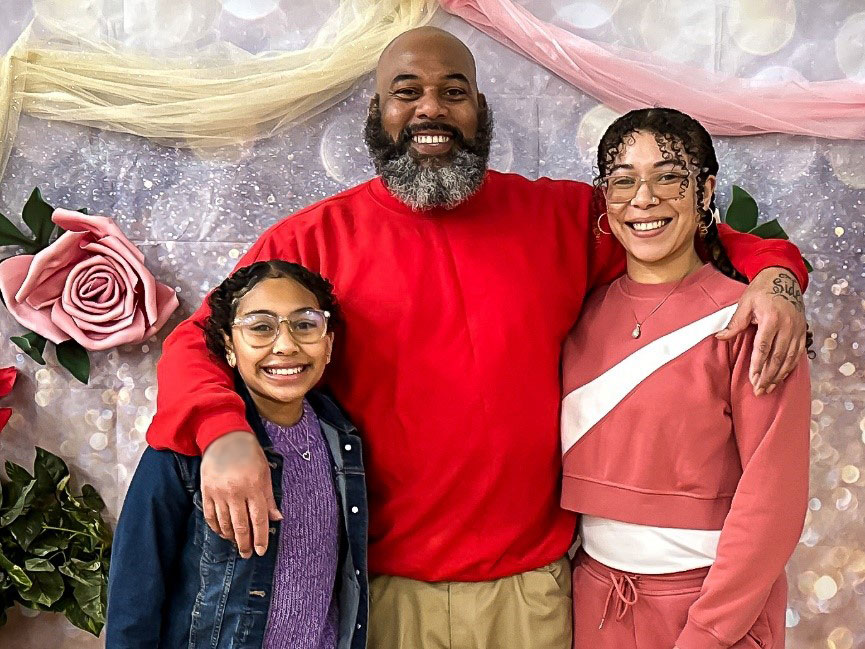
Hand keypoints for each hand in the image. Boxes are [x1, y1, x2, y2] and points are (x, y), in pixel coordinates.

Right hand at [200, 431, 281, 558]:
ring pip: (225, 523)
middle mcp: (236, 492)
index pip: (259, 519)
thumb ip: (269, 498)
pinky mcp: (206, 491)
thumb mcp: (265, 473)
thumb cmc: (249, 454)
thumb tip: (276, 518)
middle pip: (241, 525)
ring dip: (231, 537)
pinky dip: (216, 527)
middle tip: (247, 554)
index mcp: (253, 487)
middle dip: (245, 543)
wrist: (225, 437)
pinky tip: (222, 533)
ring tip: (236, 544)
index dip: (261, 538)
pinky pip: (210, 516)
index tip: (261, 551)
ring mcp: (219, 492)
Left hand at [716, 267, 805, 394]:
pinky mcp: (802, 332)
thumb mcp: (745, 303)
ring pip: (789, 359)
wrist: (783, 278)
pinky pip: (797, 354)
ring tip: (768, 388)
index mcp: (771, 319)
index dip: (758, 365)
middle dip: (768, 376)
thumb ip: (735, 323)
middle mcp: (787, 327)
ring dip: (779, 376)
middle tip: (759, 391)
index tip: (752, 379)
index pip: (763, 347)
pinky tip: (781, 377)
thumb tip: (720, 337)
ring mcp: (797, 330)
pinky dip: (789, 368)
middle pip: (777, 357)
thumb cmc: (761, 290)